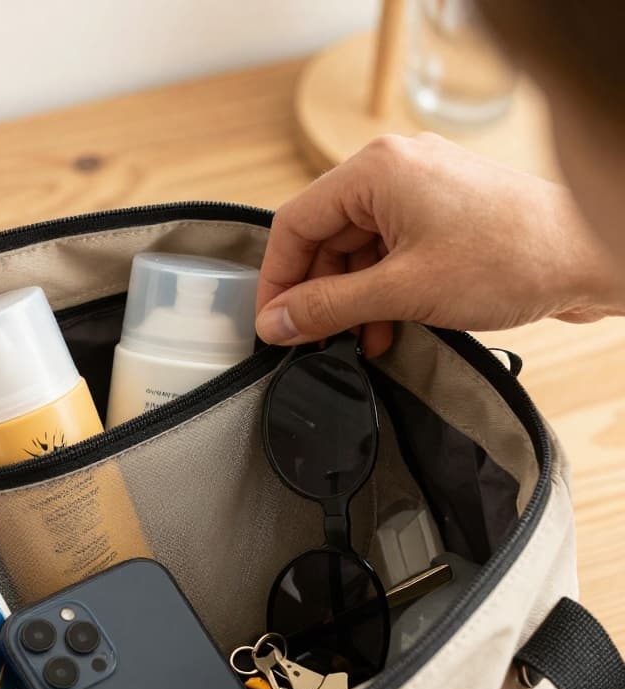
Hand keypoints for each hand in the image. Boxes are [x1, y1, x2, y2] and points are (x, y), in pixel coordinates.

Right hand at [256, 133, 624, 356]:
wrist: (591, 257)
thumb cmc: (512, 257)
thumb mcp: (402, 291)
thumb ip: (328, 308)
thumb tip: (276, 323)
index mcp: (376, 171)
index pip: (296, 224)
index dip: (277, 279)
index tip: (272, 323)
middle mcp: (394, 172)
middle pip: (325, 239)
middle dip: (317, 295)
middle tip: (311, 339)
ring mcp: (420, 193)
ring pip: (356, 251)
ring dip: (351, 301)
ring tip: (357, 342)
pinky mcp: (441, 217)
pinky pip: (388, 254)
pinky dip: (379, 293)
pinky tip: (384, 329)